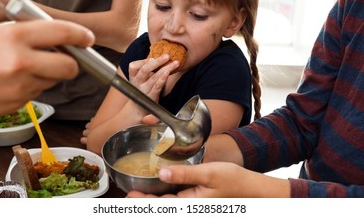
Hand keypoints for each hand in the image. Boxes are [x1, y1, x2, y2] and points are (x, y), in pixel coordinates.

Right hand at [0, 20, 94, 121]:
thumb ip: (24, 34)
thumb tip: (55, 37)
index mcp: (15, 36)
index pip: (63, 32)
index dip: (80, 36)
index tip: (87, 39)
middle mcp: (22, 61)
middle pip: (70, 66)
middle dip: (70, 64)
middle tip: (62, 60)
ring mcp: (21, 85)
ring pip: (53, 81)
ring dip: (46, 76)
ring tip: (20, 69)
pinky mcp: (18, 103)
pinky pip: (36, 93)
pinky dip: (30, 87)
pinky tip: (9, 82)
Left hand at [126, 162, 290, 197]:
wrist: (250, 187)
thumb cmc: (232, 181)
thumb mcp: (208, 174)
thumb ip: (184, 173)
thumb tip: (161, 172)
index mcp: (190, 204)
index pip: (161, 205)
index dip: (144, 201)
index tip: (129, 193)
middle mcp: (189, 206)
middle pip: (161, 205)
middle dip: (145, 199)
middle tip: (128, 191)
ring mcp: (191, 202)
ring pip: (167, 201)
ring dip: (153, 196)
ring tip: (138, 188)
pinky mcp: (194, 197)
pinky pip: (176, 196)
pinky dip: (164, 192)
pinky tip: (158, 183)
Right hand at [128, 55, 179, 101]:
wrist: (139, 110)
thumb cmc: (142, 91)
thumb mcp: (140, 80)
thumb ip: (146, 70)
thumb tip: (156, 57)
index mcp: (133, 77)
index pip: (133, 66)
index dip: (143, 61)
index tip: (152, 58)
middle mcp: (137, 83)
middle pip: (145, 69)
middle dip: (157, 62)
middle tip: (167, 56)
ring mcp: (144, 90)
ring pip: (154, 77)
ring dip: (165, 68)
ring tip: (175, 63)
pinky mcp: (151, 96)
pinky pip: (157, 86)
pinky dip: (162, 79)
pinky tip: (168, 73)